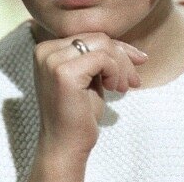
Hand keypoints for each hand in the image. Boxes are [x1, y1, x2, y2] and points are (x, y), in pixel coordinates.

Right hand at [30, 32, 147, 179]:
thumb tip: (135, 50)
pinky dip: (115, 72)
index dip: (117, 48)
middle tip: (133, 81)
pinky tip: (114, 89)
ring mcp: (52, 60)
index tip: (137, 62)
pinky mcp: (63, 72)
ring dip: (121, 66)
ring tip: (122, 88)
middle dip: (122, 56)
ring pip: (103, 44)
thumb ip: (100, 56)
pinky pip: (102, 59)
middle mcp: (45, 50)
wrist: (65, 147)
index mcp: (47, 48)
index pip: (90, 35)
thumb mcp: (90, 77)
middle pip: (97, 37)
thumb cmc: (79, 114)